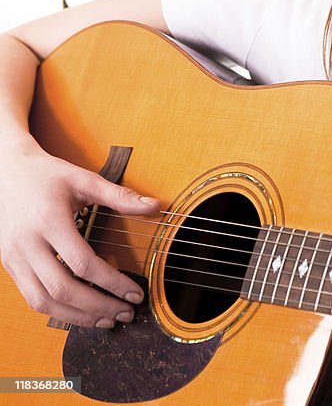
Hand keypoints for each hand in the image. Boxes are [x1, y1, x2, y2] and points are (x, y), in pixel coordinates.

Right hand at [0, 138, 159, 327]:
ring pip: (43, 302)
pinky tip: (82, 311)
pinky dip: (57, 311)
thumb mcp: (84, 179)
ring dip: (78, 317)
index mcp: (49, 221)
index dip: (112, 283)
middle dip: (98, 306)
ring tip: (107, 319)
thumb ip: (120, 196)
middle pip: (62, 289)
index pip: (83, 263)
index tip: (135, 293)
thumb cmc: (46, 175)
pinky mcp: (9, 266)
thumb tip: (155, 206)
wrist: (3, 172)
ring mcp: (13, 258)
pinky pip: (31, 298)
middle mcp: (26, 244)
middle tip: (125, 313)